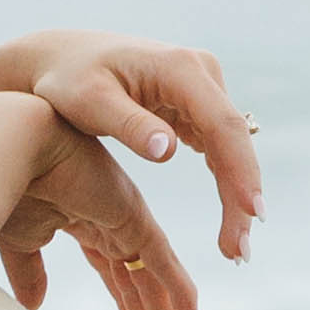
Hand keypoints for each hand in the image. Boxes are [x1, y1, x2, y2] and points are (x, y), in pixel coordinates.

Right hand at [0, 120, 201, 309]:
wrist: (5, 149)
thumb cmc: (2, 186)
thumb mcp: (18, 242)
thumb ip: (30, 273)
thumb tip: (34, 308)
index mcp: (84, 223)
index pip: (116, 276)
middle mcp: (112, 222)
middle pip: (140, 284)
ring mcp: (125, 218)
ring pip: (153, 282)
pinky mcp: (131, 216)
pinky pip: (161, 262)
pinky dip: (179, 293)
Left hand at [11, 39, 260, 258]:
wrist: (59, 58)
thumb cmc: (67, 79)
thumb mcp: (89, 102)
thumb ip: (129, 125)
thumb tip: (169, 151)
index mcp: (179, 68)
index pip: (222, 124)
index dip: (241, 170)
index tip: (250, 213)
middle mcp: (199, 72)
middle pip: (233, 140)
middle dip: (241, 196)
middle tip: (238, 251)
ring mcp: (200, 87)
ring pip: (230, 147)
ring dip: (236, 195)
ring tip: (233, 246)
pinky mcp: (194, 103)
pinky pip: (217, 146)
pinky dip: (223, 181)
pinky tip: (227, 217)